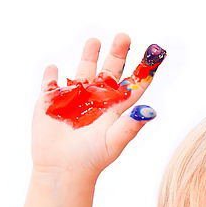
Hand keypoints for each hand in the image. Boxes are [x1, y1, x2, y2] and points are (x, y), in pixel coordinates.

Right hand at [31, 33, 164, 175]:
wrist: (62, 169)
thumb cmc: (92, 159)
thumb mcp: (114, 140)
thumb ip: (131, 124)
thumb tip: (151, 110)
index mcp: (114, 108)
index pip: (132, 85)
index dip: (144, 70)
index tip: (155, 52)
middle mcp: (96, 100)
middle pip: (109, 72)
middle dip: (117, 54)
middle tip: (124, 37)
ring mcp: (73, 99)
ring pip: (82, 71)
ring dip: (88, 56)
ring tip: (95, 41)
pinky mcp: (50, 101)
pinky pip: (50, 83)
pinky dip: (51, 75)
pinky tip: (54, 68)